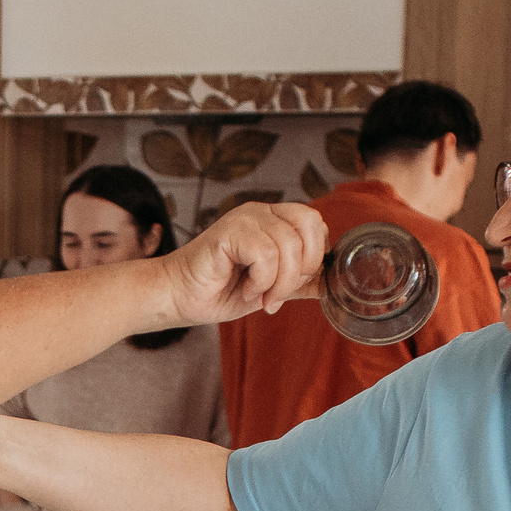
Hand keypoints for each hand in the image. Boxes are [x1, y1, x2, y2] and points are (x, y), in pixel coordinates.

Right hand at [160, 200, 328, 325]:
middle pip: (311, 225)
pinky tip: (244, 288)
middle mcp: (261, 212)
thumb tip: (332, 282)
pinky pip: (266, 254)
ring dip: (278, 283)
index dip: (313, 257)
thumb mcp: (271, 288)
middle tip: (278, 292)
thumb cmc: (218, 291)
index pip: (316, 223)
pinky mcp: (230, 231)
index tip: (291, 285)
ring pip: (289, 246)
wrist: (179, 298)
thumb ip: (300, 282)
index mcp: (273, 220)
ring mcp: (245, 218)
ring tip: (258, 295)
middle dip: (302, 269)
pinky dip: (260, 280)